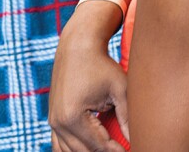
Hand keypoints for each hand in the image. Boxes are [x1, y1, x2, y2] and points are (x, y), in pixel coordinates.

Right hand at [49, 27, 127, 151]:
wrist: (77, 47)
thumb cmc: (101, 65)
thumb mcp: (119, 89)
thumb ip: (126, 116)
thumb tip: (135, 138)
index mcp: (73, 117)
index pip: (98, 145)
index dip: (116, 150)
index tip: (131, 149)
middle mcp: (58, 122)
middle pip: (83, 151)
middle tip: (121, 149)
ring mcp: (53, 121)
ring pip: (69, 151)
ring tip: (110, 148)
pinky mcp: (53, 117)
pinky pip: (59, 143)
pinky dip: (74, 149)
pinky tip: (91, 148)